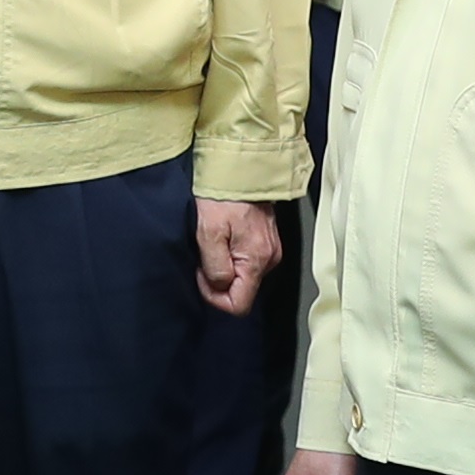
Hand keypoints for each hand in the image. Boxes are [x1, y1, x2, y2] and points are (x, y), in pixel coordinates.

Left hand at [195, 196, 283, 315]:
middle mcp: (270, 259)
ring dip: (226, 265)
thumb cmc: (223, 196)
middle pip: (242, 290)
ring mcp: (271, 249)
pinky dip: (233, 255)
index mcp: (257, 260)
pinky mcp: (268, 240)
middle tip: (205, 253)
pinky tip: (224, 237)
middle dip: (219, 279)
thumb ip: (215, 267)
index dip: (215, 297)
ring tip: (215, 241)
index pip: (239, 305)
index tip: (202, 275)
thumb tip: (219, 286)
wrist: (241, 169)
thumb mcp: (208, 234)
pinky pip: (248, 261)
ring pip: (244, 276)